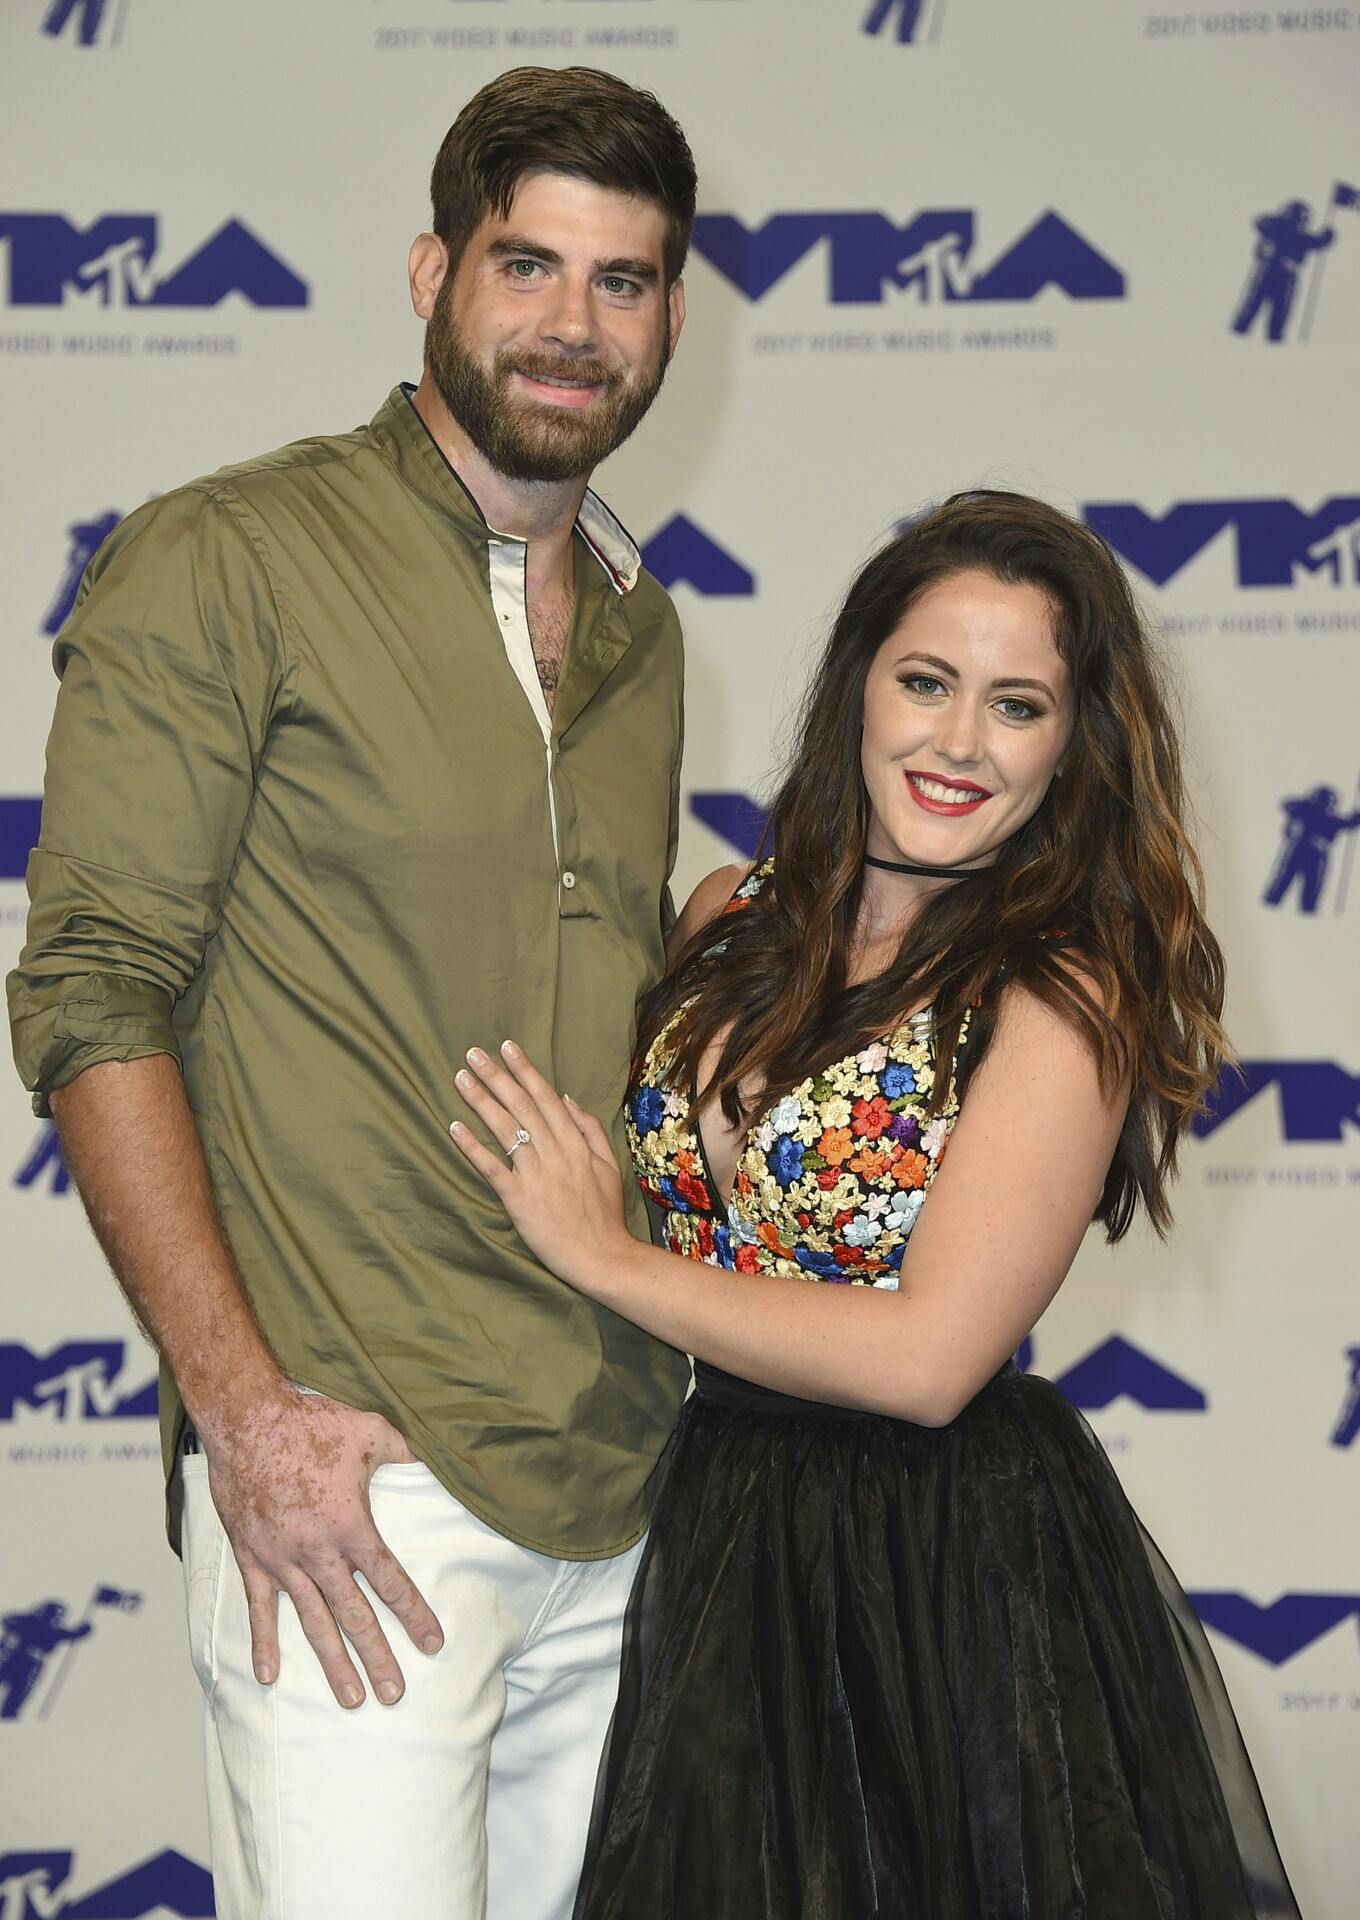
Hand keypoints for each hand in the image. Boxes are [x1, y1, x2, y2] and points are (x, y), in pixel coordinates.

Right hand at [197, 1385, 442, 1707]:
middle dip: (377, 1657)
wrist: (247, 1420)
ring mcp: (282, 1560)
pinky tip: (270, 1676)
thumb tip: (433, 1463)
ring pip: (312, 1622)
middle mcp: (318, 1552)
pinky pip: (258, 1609)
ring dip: (332, 1663)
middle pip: (354, 1616)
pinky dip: (264, 1643)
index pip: (390, 1581)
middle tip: (394, 1695)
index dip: (413, 1614)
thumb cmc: (312, 1423)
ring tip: (351, 1699)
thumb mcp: (372, 1431)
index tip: (432, 1643)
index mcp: (351, 1526)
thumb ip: (404, 1455)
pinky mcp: (252, 1557)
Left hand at [450, 1041, 634, 1292]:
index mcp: (574, 1142)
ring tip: (461, 1078)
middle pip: (520, 1105)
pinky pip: (491, 1167)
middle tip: (473, 1053)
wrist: (602, 1255)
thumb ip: (589, 1129)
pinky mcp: (518, 1198)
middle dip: (496, 1076)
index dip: (524, 1070)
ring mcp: (535, 1174)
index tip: (507, 1047)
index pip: (545, 1096)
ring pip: (504, 1129)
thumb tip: (567, 1098)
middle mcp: (554, 1151)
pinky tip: (455, 1127)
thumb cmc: (604, 1213)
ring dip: (480, 1100)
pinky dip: (472, 1146)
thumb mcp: (608, 1164)